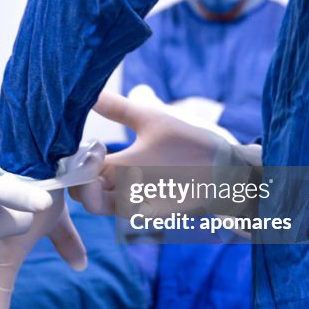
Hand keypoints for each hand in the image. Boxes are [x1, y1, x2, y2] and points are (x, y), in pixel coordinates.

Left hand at [70, 91, 246, 216]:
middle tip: (94, 155)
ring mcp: (138, 212)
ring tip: (110, 165)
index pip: (79, 174)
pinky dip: (116, 195)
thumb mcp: (154, 119)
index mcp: (123, 173)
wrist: (232, 177)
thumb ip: (118, 107)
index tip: (91, 143)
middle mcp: (125, 198)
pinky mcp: (150, 217)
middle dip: (81, 178)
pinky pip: (121, 211)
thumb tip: (90, 91)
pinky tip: (127, 174)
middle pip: (83, 196)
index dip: (76, 160)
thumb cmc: (194, 146)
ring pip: (100, 206)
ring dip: (97, 188)